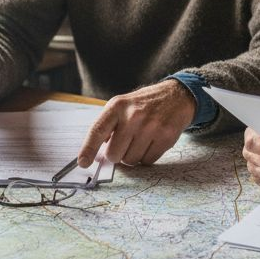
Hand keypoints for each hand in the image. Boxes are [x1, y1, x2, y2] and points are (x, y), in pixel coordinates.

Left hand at [76, 80, 194, 167]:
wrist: (176, 96)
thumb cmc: (144, 104)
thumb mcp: (122, 105)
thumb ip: (108, 126)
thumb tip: (96, 154)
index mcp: (117, 106)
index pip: (97, 130)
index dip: (88, 149)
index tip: (82, 163)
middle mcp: (133, 116)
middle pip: (114, 154)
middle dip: (117, 154)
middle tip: (125, 144)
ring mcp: (151, 127)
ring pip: (131, 160)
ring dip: (133, 156)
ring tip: (141, 140)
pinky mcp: (166, 137)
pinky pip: (148, 161)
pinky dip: (147, 156)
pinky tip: (152, 142)